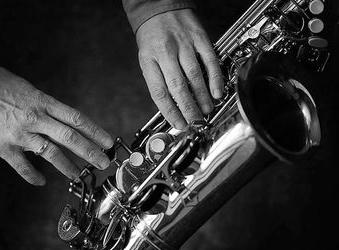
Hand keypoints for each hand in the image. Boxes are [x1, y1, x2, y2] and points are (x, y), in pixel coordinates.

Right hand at [0, 66, 113, 185]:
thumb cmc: (0, 85)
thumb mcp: (30, 90)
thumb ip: (47, 107)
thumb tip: (62, 121)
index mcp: (43, 102)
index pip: (76, 119)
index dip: (95, 131)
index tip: (108, 142)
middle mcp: (36, 119)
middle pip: (70, 138)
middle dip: (90, 152)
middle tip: (104, 162)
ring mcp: (21, 134)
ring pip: (51, 154)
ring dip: (68, 166)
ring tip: (79, 174)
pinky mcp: (4, 147)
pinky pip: (22, 166)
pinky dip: (33, 176)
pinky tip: (42, 181)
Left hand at [136, 9, 223, 128]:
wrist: (158, 7)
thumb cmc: (152, 36)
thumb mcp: (147, 59)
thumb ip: (158, 80)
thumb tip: (172, 105)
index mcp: (149, 60)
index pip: (159, 92)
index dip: (170, 111)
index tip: (178, 123)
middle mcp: (165, 53)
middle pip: (178, 87)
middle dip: (188, 109)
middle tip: (195, 121)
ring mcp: (183, 45)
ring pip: (194, 76)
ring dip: (202, 97)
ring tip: (206, 110)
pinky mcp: (199, 37)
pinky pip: (209, 60)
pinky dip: (214, 78)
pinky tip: (217, 91)